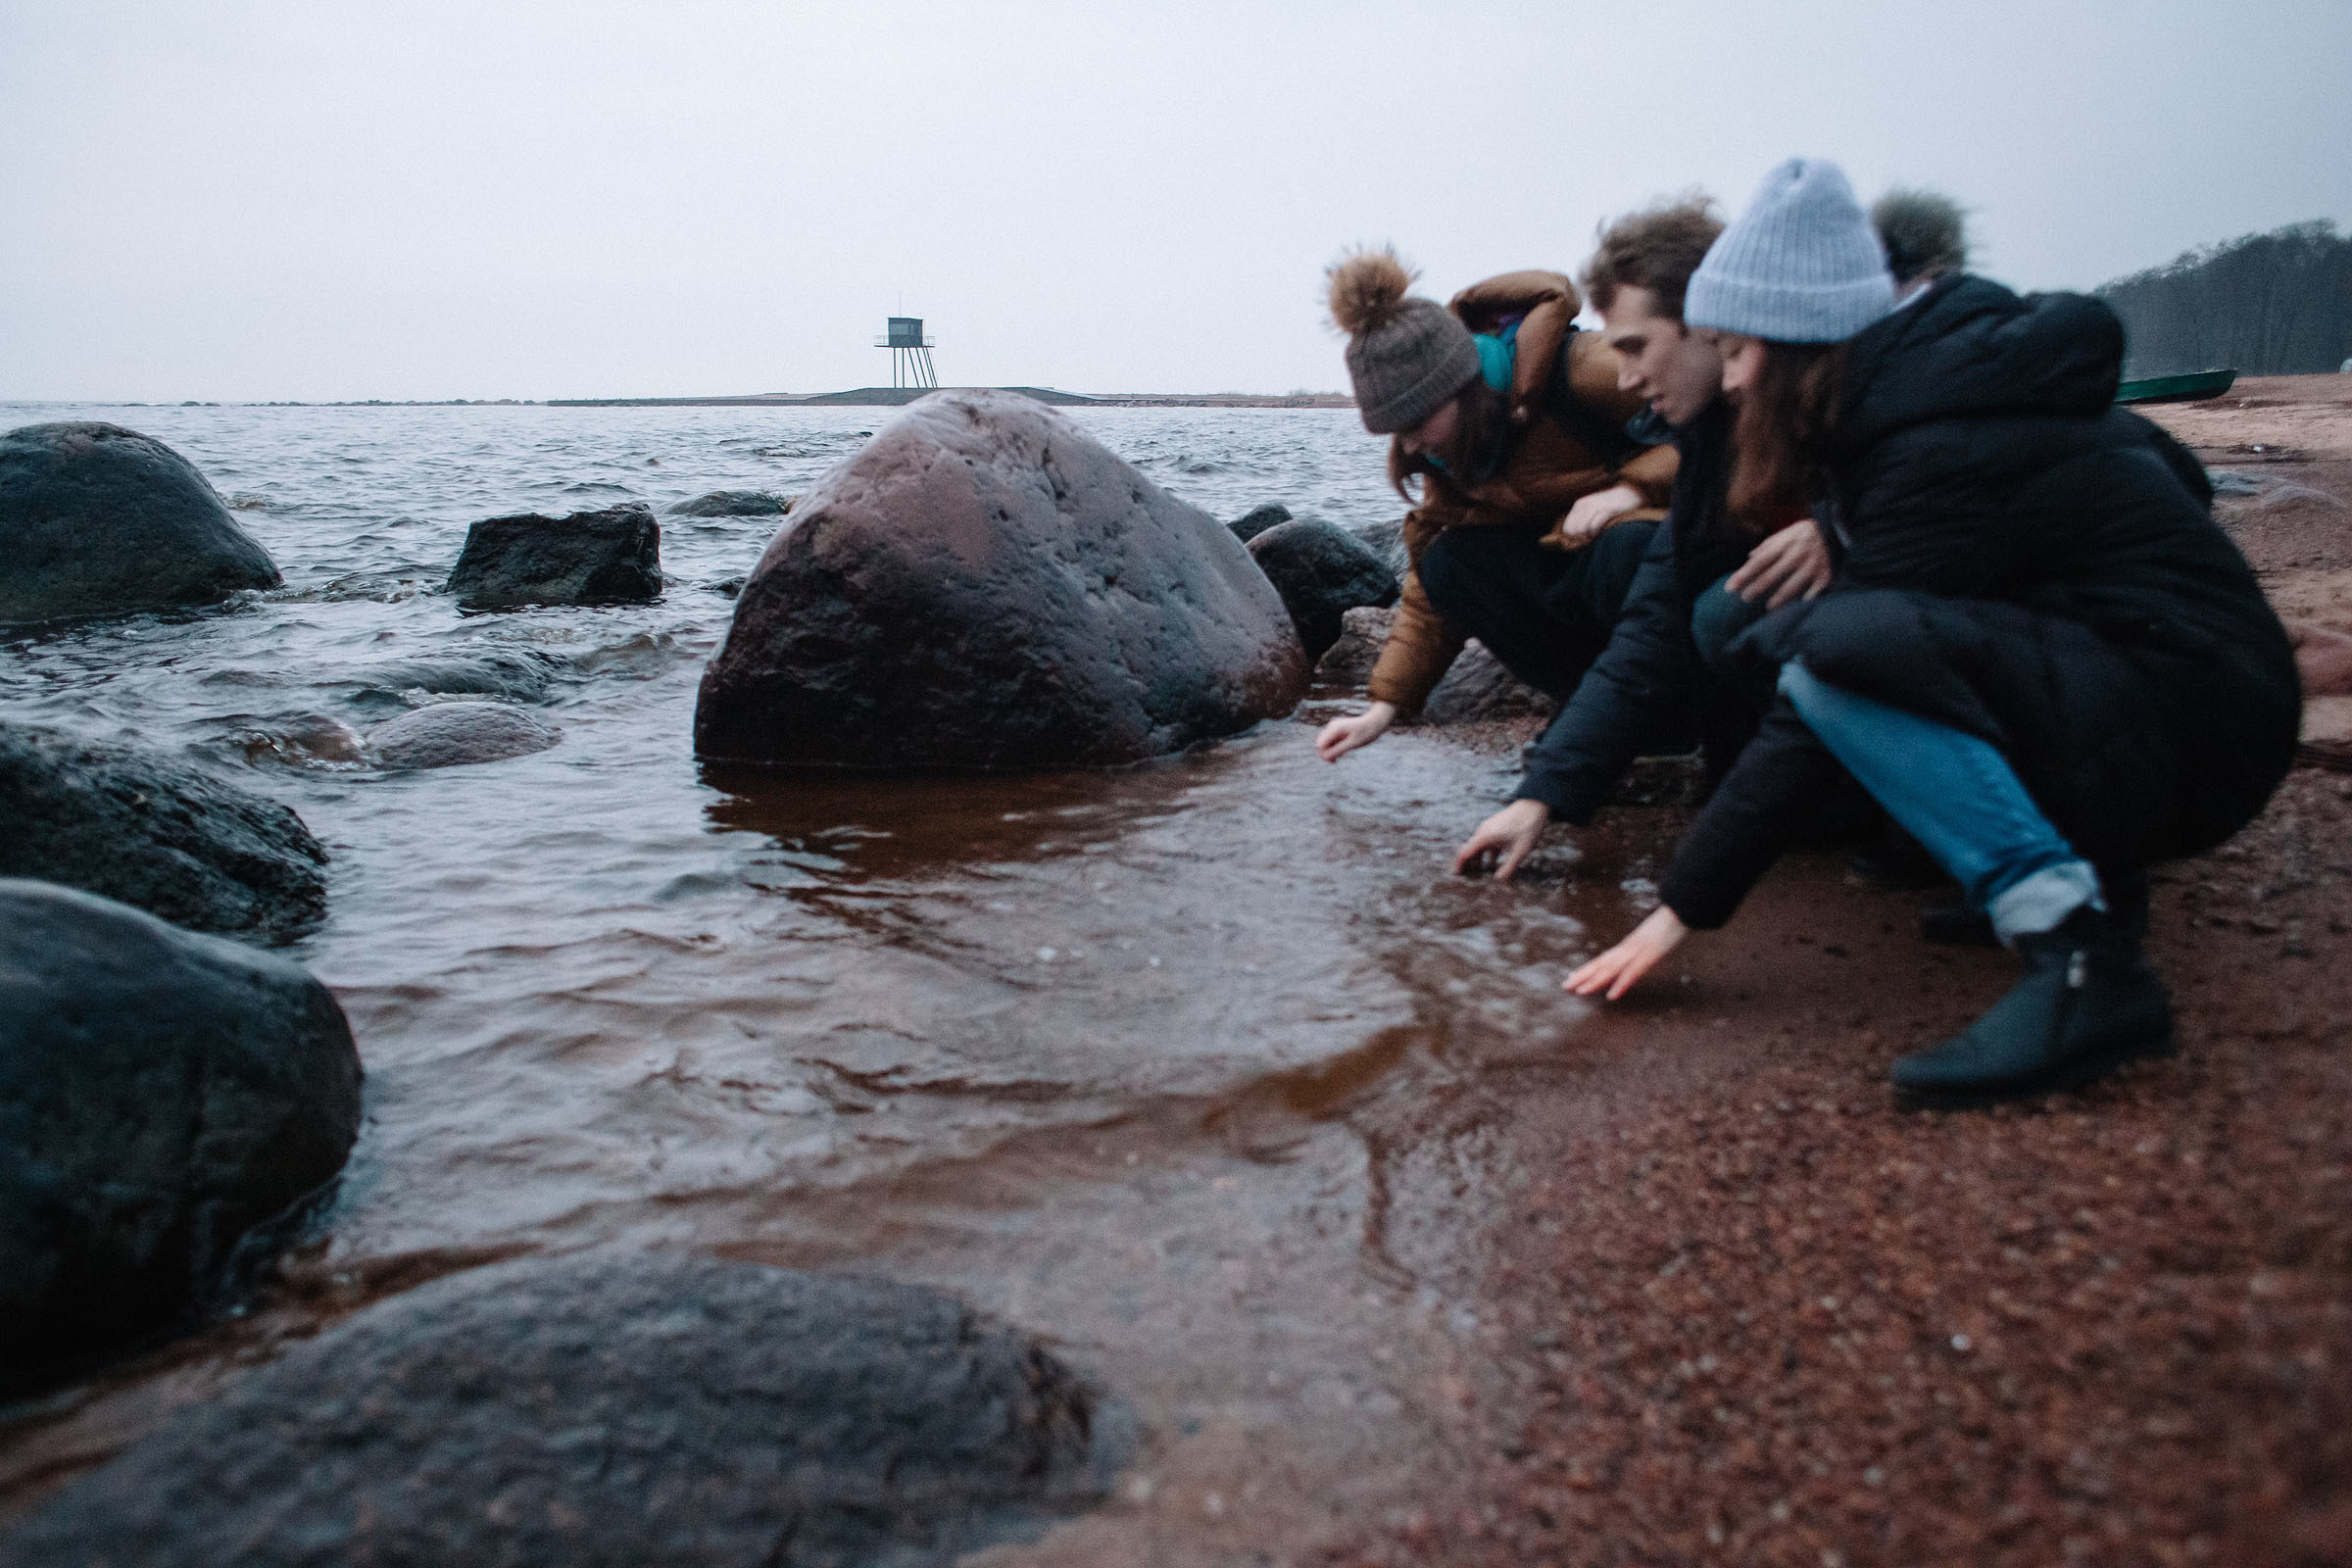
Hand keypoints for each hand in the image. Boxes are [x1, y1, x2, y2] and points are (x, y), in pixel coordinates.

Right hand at [1317, 701, 1395, 761]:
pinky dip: (1335, 748)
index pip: (1320, 744)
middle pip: (1320, 743)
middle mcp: (1332, 726)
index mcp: (1335, 728)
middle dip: (1326, 753)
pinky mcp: (1338, 730)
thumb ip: (1337, 750)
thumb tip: (1324, 757)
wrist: (1375, 722)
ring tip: (1342, 755)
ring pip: (1325, 743)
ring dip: (1331, 751)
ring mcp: (1334, 728)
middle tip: (1335, 761)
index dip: (1323, 754)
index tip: (1333, 761)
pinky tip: (1343, 752)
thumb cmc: (1366, 732)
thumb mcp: (1352, 744)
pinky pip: (1331, 741)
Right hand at [1452, 798, 1549, 879]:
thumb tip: (1498, 880)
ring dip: (1478, 858)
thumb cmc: (1527, 828)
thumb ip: (1508, 867)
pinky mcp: (1494, 826)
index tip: (1457, 875)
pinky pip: (1485, 841)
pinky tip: (1493, 862)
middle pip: (1469, 849)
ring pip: (1478, 846)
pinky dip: (1486, 852)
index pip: (1464, 853)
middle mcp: (1483, 831)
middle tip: (1468, 878)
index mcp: (1485, 837)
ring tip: (1481, 872)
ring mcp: (1488, 828)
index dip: (1459, 865)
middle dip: (1468, 864)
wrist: (1534, 806)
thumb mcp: (1520, 851)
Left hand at [1555, 484, 1642, 547]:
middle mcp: (1584, 505)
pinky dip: (1597, 533)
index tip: (1586, 539)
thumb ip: (1583, 522)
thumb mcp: (1593, 511)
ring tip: (1598, 535)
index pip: (1567, 529)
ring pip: (1581, 530)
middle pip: (1573, 532)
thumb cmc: (1612, 506)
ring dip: (1589, 537)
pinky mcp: (1607, 510)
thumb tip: (1576, 539)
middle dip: (1581, 539)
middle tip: (1592, 538)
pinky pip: (1594, 527)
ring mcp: (1595, 506)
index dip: (1574, 538)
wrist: (1631, 493)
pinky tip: (1603, 531)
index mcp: (1579, 505)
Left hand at [1565, 905, 1688, 999]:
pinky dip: (1621, 984)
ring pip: (1611, 968)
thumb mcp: (1653, 937)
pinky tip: (1611, 996)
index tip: (1573, 977)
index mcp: (1629, 944)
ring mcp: (1638, 950)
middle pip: (1602, 963)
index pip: (1604, 958)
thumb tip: (1637, 954)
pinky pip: (1632, 972)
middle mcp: (1629, 947)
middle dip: (1583, 975)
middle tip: (1565, 986)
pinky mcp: (1650, 955)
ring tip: (1580, 991)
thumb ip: (1643, 946)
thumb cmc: (1669, 923)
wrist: (1681, 908)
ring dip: (1595, 981)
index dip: (1588, 969)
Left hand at [1727, 519, 1831, 608]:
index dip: (1744, 575)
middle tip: (1745, 599)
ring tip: (1769, 608)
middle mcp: (1799, 552)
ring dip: (1779, 599)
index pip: (1760, 561)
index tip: (1730, 587)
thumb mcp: (1779, 537)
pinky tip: (1795, 608)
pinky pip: (1813, 591)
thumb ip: (1764, 548)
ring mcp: (1813, 564)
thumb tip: (1748, 559)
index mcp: (1784, 542)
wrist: (1827, 531)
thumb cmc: (1796, 537)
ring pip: (1793, 585)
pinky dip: (1804, 600)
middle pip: (1773, 574)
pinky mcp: (1824, 574)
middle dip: (1757, 588)